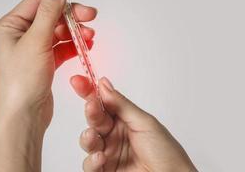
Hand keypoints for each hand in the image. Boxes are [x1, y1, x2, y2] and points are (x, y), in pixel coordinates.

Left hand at [0, 0, 96, 170]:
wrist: (24, 115)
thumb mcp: (36, 41)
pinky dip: (74, 44)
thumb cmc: (21, 82)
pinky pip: (61, 47)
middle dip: (72, 15)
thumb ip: (49, 12)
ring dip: (75, 31)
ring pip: (59, 31)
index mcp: (10, 26)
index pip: (38, 0)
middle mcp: (19, 36)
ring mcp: (32, 49)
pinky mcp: (43, 61)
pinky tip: (85, 44)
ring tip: (90, 35)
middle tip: (91, 15)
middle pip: (51, 15)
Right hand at [71, 76, 197, 171]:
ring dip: (88, 137)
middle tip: (92, 106)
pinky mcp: (105, 171)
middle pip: (95, 120)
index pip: (104, 103)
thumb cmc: (166, 153)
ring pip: (88, 141)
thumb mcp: (145, 123)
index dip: (90, 91)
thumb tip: (103, 85)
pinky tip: (100, 157)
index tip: (78, 81)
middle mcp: (115, 135)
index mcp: (126, 120)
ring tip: (94, 136)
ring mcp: (110, 154)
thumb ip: (122, 105)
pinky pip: (90, 165)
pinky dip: (92, 161)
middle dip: (91, 112)